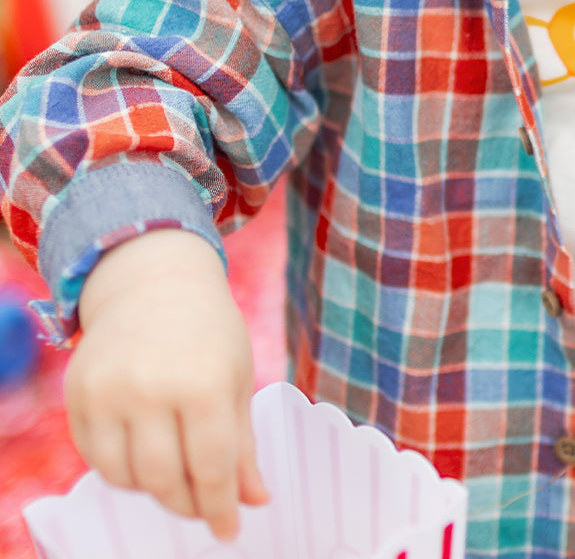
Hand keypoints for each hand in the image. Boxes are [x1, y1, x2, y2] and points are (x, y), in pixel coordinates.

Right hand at [65, 229, 269, 540]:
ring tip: (177, 472)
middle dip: (188, 505)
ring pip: (126, 478)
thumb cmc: (209, 332)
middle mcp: (151, 389)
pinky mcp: (78, 395)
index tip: (230, 530)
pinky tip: (145, 454)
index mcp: (203, 382)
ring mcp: (109, 393)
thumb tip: (257, 501)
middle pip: (164, 480)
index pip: (210, 467)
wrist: (155, 284)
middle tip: (204, 507)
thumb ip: (242, 445)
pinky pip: (97, 459)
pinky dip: (123, 469)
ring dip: (154, 489)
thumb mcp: (236, 379)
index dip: (221, 508)